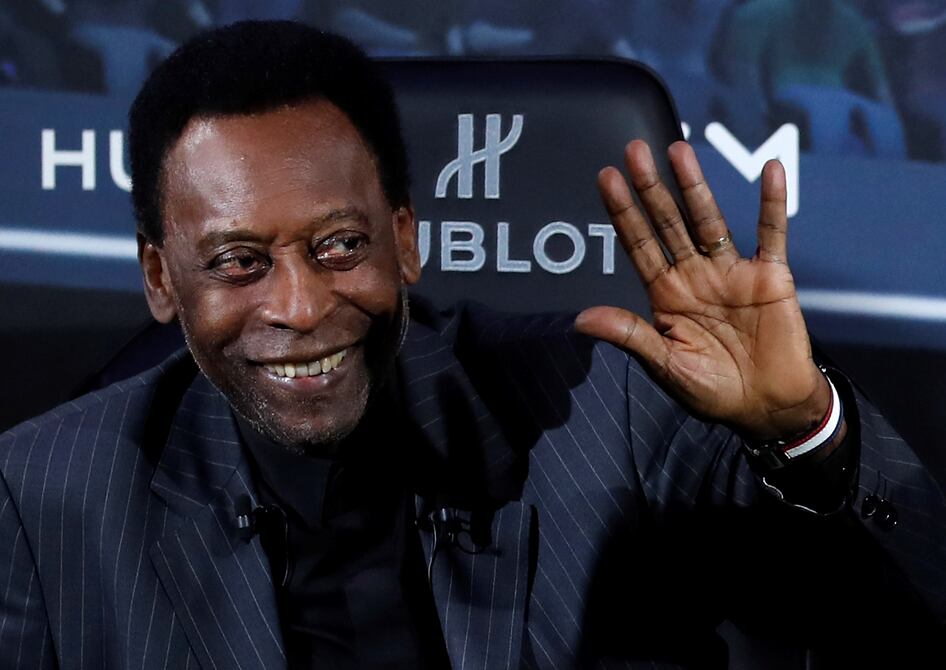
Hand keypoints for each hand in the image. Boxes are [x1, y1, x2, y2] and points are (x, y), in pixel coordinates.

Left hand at [575, 140, 828, 440]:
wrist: (767, 407)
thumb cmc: (713, 390)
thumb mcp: (666, 365)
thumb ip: (630, 336)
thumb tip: (580, 320)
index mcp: (666, 295)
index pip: (639, 245)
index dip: (623, 213)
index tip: (606, 178)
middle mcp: (694, 276)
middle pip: (668, 223)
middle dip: (650, 189)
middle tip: (633, 150)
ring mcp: (731, 272)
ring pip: (709, 221)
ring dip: (694, 187)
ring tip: (678, 151)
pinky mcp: (770, 277)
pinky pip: (772, 235)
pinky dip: (771, 205)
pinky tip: (771, 171)